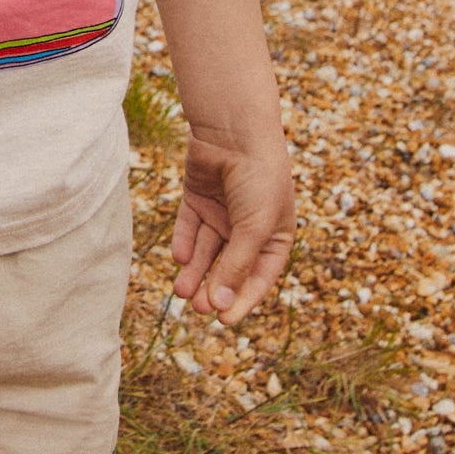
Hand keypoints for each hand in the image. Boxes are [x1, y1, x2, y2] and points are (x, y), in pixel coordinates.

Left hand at [171, 129, 294, 327]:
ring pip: (205, 251)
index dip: (242, 299)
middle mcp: (248, 228)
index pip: (258, 277)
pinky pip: (189, 228)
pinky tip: (180, 258)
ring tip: (181, 290)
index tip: (223, 321)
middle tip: (196, 307)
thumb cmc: (258, 179)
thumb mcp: (253, 227)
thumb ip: (236, 266)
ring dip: (194, 272)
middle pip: (227, 267)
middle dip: (212, 287)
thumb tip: (219, 305)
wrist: (234, 132)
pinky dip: (184, 243)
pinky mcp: (198, 201)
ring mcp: (222, 214)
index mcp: (274, 236)